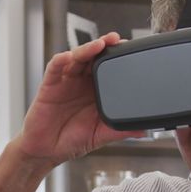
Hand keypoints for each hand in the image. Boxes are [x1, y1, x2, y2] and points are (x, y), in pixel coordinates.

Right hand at [17, 32, 143, 166]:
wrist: (48, 151)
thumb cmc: (73, 140)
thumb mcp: (101, 134)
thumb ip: (120, 130)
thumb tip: (143, 131)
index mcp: (96, 90)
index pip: (108, 67)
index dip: (118, 57)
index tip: (131, 49)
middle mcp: (81, 82)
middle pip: (93, 56)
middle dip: (104, 46)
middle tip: (117, 40)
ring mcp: (66, 81)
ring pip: (76, 58)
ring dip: (87, 49)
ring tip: (99, 45)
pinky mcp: (49, 85)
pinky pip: (54, 68)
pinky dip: (61, 60)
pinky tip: (69, 57)